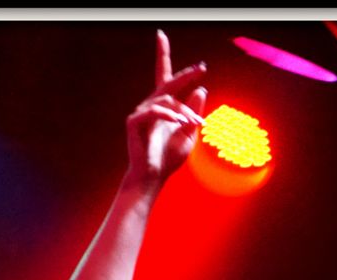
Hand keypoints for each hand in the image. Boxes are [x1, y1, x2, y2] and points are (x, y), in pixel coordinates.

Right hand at [126, 30, 206, 184]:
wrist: (152, 177)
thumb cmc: (168, 159)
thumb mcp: (188, 135)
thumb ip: (193, 114)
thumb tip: (201, 90)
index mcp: (163, 108)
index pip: (165, 79)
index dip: (169, 61)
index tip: (173, 45)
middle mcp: (150, 106)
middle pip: (167, 83)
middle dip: (184, 75)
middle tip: (201, 68)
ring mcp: (141, 112)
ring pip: (167, 100)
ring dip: (184, 110)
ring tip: (195, 122)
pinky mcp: (134, 121)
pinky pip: (154, 111)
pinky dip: (168, 114)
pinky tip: (178, 121)